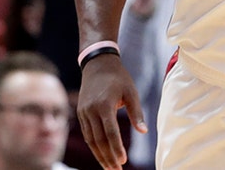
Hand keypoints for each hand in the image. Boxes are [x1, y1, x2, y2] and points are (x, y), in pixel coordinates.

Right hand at [78, 55, 146, 169]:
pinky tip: (102, 155)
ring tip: (110, 168)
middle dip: (108, 157)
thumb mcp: (131, 92)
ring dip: (100, 155)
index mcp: (104, 105)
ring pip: (91, 140)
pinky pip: (87, 134)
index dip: (116, 148)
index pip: (110, 132)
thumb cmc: (118, 78)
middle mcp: (91, 111)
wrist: (97, 64)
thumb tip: (144, 132)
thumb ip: (137, 113)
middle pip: (99, 140)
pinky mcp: (81, 114)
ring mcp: (83, 113)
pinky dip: (94, 146)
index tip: (123, 161)